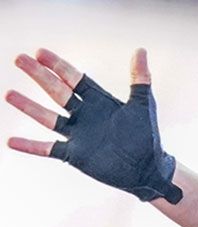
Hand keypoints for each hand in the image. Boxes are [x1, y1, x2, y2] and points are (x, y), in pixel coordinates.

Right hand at [5, 48, 182, 202]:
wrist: (147, 169)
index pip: (75, 79)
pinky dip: (30, 146)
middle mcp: (84, 115)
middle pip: (57, 91)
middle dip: (39, 76)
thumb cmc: (147, 136)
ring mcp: (77, 134)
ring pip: (48, 118)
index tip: (39, 52)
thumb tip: (140, 50)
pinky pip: (47, 149)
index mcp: (99, 101)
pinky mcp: (74, 154)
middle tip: (19, 59)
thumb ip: (140, 79)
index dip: (58, 66)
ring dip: (29, 106)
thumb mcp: (142, 105)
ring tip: (9, 94)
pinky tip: (10, 141)